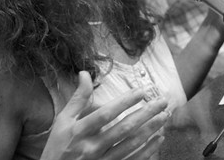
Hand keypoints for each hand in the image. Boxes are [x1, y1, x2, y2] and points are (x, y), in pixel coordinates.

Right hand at [41, 71, 169, 159]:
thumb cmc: (58, 147)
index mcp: (79, 132)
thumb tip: (85, 73)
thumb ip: (78, 99)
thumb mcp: (63, 122)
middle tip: (163, 102)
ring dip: (150, 130)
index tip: (141, 91)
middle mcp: (91, 147)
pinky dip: (147, 150)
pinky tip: (158, 139)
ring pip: (131, 145)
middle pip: (123, 129)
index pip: (105, 114)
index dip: (124, 102)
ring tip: (164, 117)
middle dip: (146, 114)